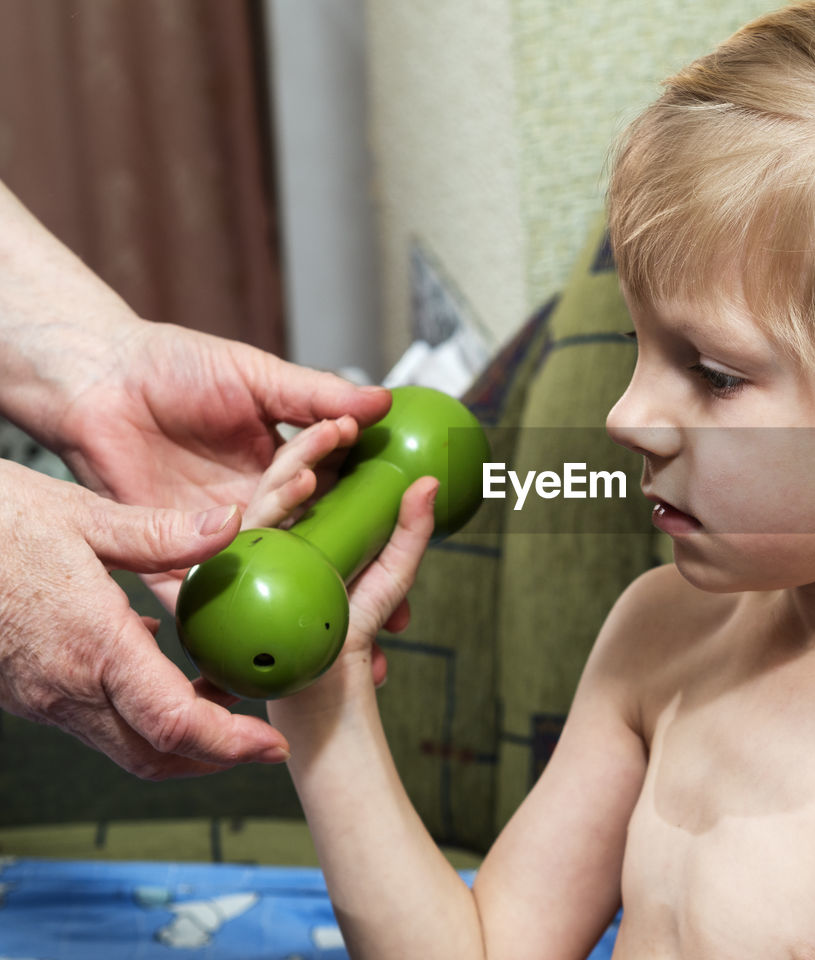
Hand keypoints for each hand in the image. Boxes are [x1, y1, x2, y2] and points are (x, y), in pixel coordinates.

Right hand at [0, 458, 289, 778]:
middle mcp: (65, 687)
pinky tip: (163, 666)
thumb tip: (232, 525)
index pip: (174, 725)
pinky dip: (140, 713)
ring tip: (224, 698)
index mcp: (93, 646)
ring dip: (179, 737)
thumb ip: (162, 533)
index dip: (231, 746)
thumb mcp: (81, 514)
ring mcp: (41, 696)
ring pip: (123, 744)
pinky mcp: (26, 691)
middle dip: (215, 758)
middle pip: (153, 755)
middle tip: (261, 739)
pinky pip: (93, 719)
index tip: (272, 746)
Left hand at [45, 321, 390, 608]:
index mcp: (283, 466)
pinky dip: (224, 619)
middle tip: (395, 611)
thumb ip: (315, 394)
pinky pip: (199, 594)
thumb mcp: (256, 375)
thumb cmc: (173, 364)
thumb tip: (382, 403)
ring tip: (338, 623)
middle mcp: (256, 505)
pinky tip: (256, 646)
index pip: (340, 497)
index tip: (415, 543)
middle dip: (353, 578)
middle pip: (313, 546)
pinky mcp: (170, 553)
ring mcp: (216, 533)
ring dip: (303, 598)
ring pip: (269, 570)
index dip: (376, 520)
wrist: (96, 378)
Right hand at [247, 419, 437, 695]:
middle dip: (308, 452)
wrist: (325, 702)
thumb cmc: (353, 637)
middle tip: (341, 424)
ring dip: (290, 473)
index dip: (328, 445)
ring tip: (321, 450)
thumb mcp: (391, 578)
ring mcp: (249, 560)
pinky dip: (272, 510)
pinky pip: (245, 542)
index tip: (353, 420)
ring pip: (263, 503)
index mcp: (304, 528)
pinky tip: (297, 487)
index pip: (310, 475)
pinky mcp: (229, 584)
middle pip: (283, 482)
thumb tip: (432, 482)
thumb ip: (409, 533)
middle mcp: (273, 540)